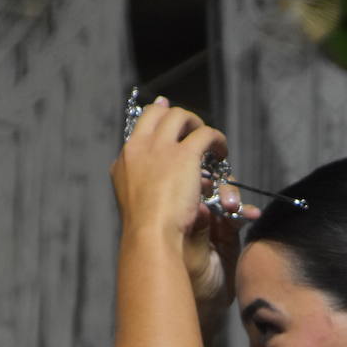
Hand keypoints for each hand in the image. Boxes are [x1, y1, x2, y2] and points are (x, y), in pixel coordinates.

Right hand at [110, 99, 225, 242]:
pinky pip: (206, 134)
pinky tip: (221, 151)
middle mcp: (138, 148)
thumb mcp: (132, 204)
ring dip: (197, 125)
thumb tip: (149, 184)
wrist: (149, 236)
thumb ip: (138, 187)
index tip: (165, 110)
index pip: (139, 128)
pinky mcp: (184, 154)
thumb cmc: (143, 231)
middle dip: (177, 116)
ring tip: (209, 142)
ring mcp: (160, 148)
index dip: (155, 118)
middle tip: (193, 127)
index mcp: (125, 161)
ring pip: (181, 117)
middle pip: (157, 113)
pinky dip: (217, 139)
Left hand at [185, 185, 260, 335]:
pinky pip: (239, 216)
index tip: (205, 175)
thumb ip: (198, 229)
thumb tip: (202, 206)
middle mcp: (190, 216)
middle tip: (221, 196)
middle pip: (206, 187)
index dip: (194, 176)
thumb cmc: (186, 283)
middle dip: (217, 186)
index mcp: (171, 216)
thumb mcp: (189, 254)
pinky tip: (251, 214)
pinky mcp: (229, 235)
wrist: (203, 309)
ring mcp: (211, 225)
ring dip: (233, 198)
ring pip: (224, 198)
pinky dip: (246, 212)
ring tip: (235, 207)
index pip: (181, 185)